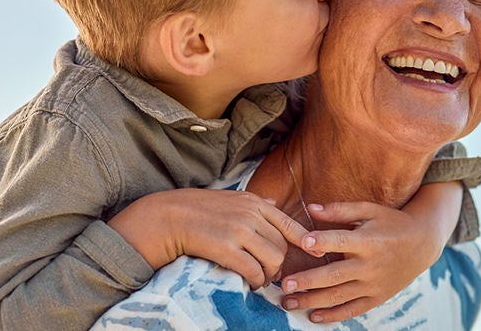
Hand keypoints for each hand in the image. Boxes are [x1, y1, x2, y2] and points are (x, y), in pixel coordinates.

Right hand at [109, 188, 308, 288]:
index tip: (312, 254)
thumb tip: (274, 203)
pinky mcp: (226, 248)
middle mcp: (250, 215)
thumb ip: (255, 203)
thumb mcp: (231, 198)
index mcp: (254, 202)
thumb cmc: (200, 209)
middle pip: (282, 246)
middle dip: (280, 265)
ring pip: (272, 260)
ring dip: (269, 275)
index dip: (305, 242)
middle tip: (270, 274)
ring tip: (260, 279)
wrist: (169, 217)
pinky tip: (249, 283)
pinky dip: (256, 281)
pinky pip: (254, 271)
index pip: (290, 224)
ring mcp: (239, 231)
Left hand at [279, 191, 456, 322]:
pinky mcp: (377, 297)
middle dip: (308, 281)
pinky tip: (314, 316)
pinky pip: (353, 309)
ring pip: (340, 296)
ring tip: (289, 303)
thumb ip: (340, 210)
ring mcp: (374, 284)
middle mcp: (370, 265)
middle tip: (285, 285)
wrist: (423, 244)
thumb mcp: (370, 210)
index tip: (304, 242)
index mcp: (368, 240)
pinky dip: (334, 315)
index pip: (342, 241)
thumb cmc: (391, 222)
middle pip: (335, 275)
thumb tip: (310, 208)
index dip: (323, 241)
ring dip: (313, 301)